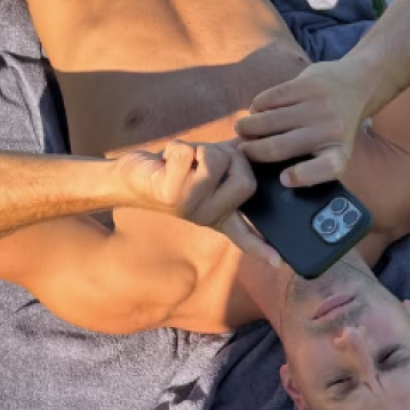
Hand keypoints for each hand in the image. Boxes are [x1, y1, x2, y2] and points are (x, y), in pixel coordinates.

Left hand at [114, 139, 281, 265]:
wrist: (127, 178)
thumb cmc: (171, 169)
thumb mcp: (207, 168)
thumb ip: (233, 160)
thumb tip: (254, 145)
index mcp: (220, 213)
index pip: (247, 234)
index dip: (264, 247)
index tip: (281, 263)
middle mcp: (209, 215)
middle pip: (247, 181)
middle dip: (229, 156)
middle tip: (206, 158)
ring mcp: (191, 207)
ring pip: (217, 161)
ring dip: (200, 148)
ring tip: (184, 160)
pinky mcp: (171, 195)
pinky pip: (189, 154)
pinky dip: (177, 147)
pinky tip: (166, 160)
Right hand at [234, 61, 367, 185]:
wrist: (355, 84)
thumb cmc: (333, 126)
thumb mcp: (333, 147)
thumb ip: (310, 161)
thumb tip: (267, 172)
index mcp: (339, 152)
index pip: (327, 168)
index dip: (302, 176)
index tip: (283, 178)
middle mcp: (331, 130)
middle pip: (280, 147)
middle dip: (252, 151)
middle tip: (241, 150)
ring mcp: (319, 106)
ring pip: (269, 121)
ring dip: (247, 127)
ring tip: (242, 129)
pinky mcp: (307, 85)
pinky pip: (269, 99)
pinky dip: (257, 106)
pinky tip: (256, 110)